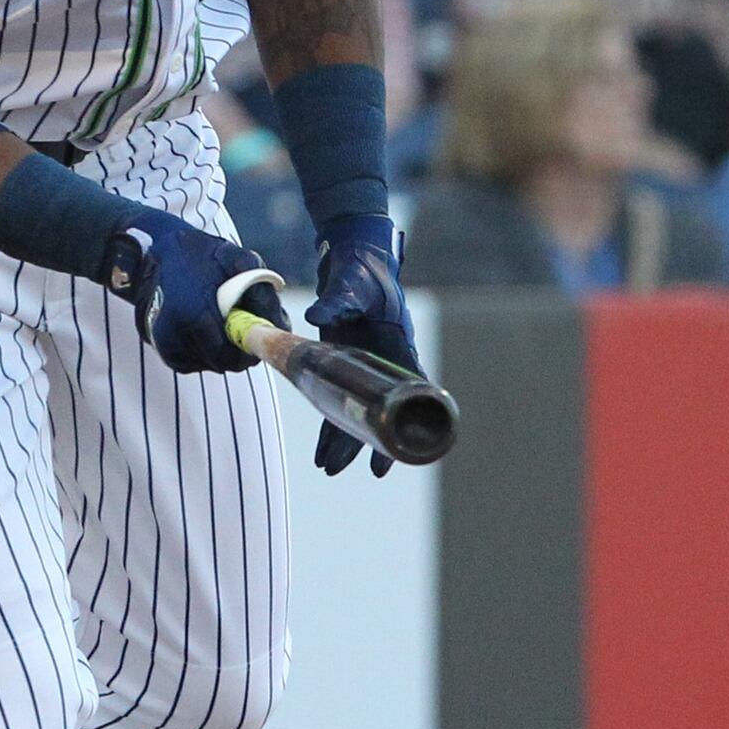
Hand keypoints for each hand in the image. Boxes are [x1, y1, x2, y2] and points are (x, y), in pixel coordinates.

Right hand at [99, 210, 282, 374]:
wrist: (156, 253)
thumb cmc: (201, 255)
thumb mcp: (236, 257)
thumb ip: (259, 288)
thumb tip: (276, 325)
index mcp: (192, 313)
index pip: (232, 354)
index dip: (251, 348)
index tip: (260, 335)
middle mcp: (174, 334)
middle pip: (225, 363)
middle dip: (241, 348)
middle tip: (246, 325)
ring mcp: (167, 344)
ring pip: (213, 364)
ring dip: (225, 348)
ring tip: (223, 319)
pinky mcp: (165, 350)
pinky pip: (197, 362)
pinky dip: (208, 349)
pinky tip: (206, 326)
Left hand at [305, 216, 417, 476]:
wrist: (353, 256)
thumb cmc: (363, 270)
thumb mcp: (353, 284)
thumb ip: (338, 300)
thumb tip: (318, 315)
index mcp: (397, 347)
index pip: (410, 392)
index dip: (407, 420)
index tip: (404, 444)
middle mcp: (383, 364)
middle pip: (382, 412)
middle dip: (373, 442)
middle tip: (374, 472)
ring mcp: (362, 367)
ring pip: (356, 413)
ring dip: (345, 441)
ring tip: (330, 469)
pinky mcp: (342, 363)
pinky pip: (336, 400)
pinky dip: (330, 424)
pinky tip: (323, 449)